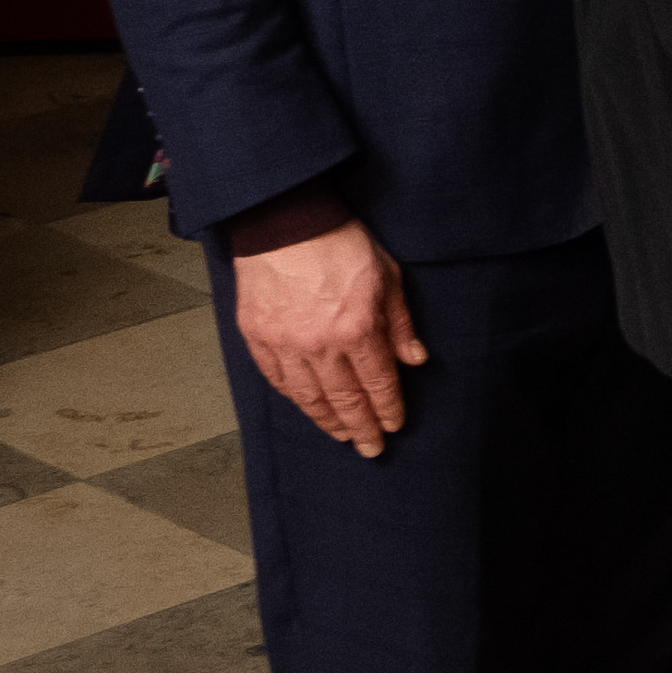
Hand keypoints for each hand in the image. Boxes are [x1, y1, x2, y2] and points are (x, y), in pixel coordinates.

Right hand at [231, 221, 421, 457]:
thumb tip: (415, 360)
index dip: (387, 408)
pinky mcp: (256, 336)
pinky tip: (306, 406)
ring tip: (342, 435)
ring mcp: (284, 344)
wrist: (284, 223)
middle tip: (372, 449)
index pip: (377, 383)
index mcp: (356, 331)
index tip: (395, 426)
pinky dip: (294, 397)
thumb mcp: (388, 277)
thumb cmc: (340, 244)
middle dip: (361, 427)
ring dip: (327, 420)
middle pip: (344, 399)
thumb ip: (400, 323)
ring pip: (308, 396)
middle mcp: (319, 346)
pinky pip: (277, 379)